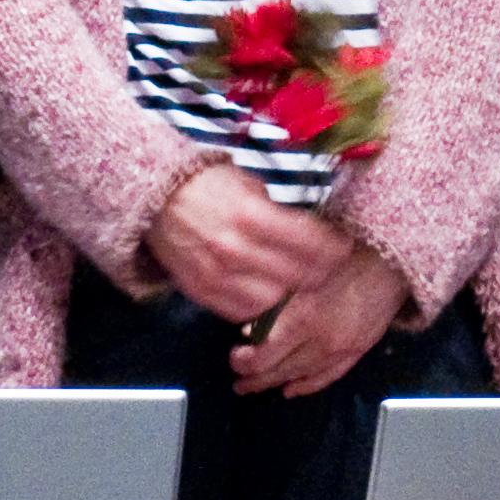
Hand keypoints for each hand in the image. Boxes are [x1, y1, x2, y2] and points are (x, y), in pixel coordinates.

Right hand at [144, 162, 348, 324]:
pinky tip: (269, 292)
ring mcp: (218, 277)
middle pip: (298, 278)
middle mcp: (235, 250)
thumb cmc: (209, 186)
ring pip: (275, 303)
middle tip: (330, 268)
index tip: (344, 247)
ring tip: (301, 284)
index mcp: (251, 216)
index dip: (335, 249)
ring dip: (292, 295)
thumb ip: (281, 214)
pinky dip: (262, 307)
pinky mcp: (203, 294)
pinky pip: (244, 314)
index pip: (311, 244)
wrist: (155, 200)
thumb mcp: (250, 186)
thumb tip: (317, 234)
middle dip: (321, 274)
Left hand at [228, 241, 408, 399]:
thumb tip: (249, 330)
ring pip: (301, 377)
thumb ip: (274, 305)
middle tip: (239, 381)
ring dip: (276, 383)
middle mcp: (321, 340)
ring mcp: (341, 349)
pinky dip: (307, 385)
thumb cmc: (345, 258)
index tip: (235, 357)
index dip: (243, 362)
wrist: (390, 262)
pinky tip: (292, 389)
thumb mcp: (300, 277)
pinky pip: (327, 376)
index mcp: (303, 317)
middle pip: (279, 371)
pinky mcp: (357, 351)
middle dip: (254, 379)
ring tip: (257, 386)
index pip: (263, 356)